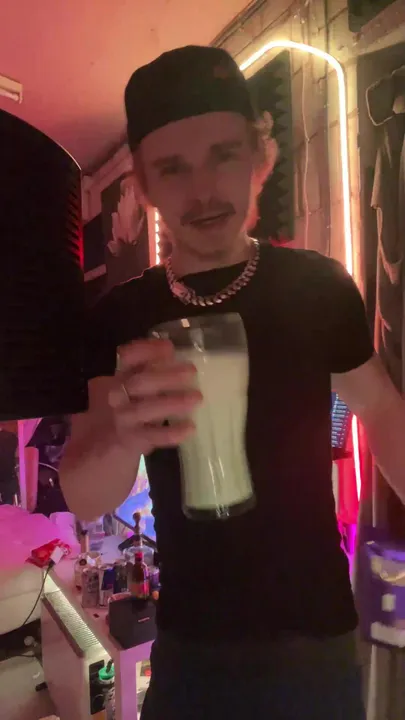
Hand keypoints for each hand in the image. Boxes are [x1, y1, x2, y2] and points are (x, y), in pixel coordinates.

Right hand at [108, 338, 200, 453]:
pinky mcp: (133, 440)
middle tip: (192, 372)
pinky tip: (190, 428)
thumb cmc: (121, 411)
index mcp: (119, 377)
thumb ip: (146, 371)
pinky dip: (172, 432)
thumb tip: (172, 355)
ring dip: (173, 402)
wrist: (101, 446)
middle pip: (141, 382)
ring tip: (197, 398)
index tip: (169, 347)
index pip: (128, 358)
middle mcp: (118, 395)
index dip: (147, 350)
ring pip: (147, 408)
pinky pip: (154, 436)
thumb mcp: (127, 388)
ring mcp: (124, 419)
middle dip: (167, 376)